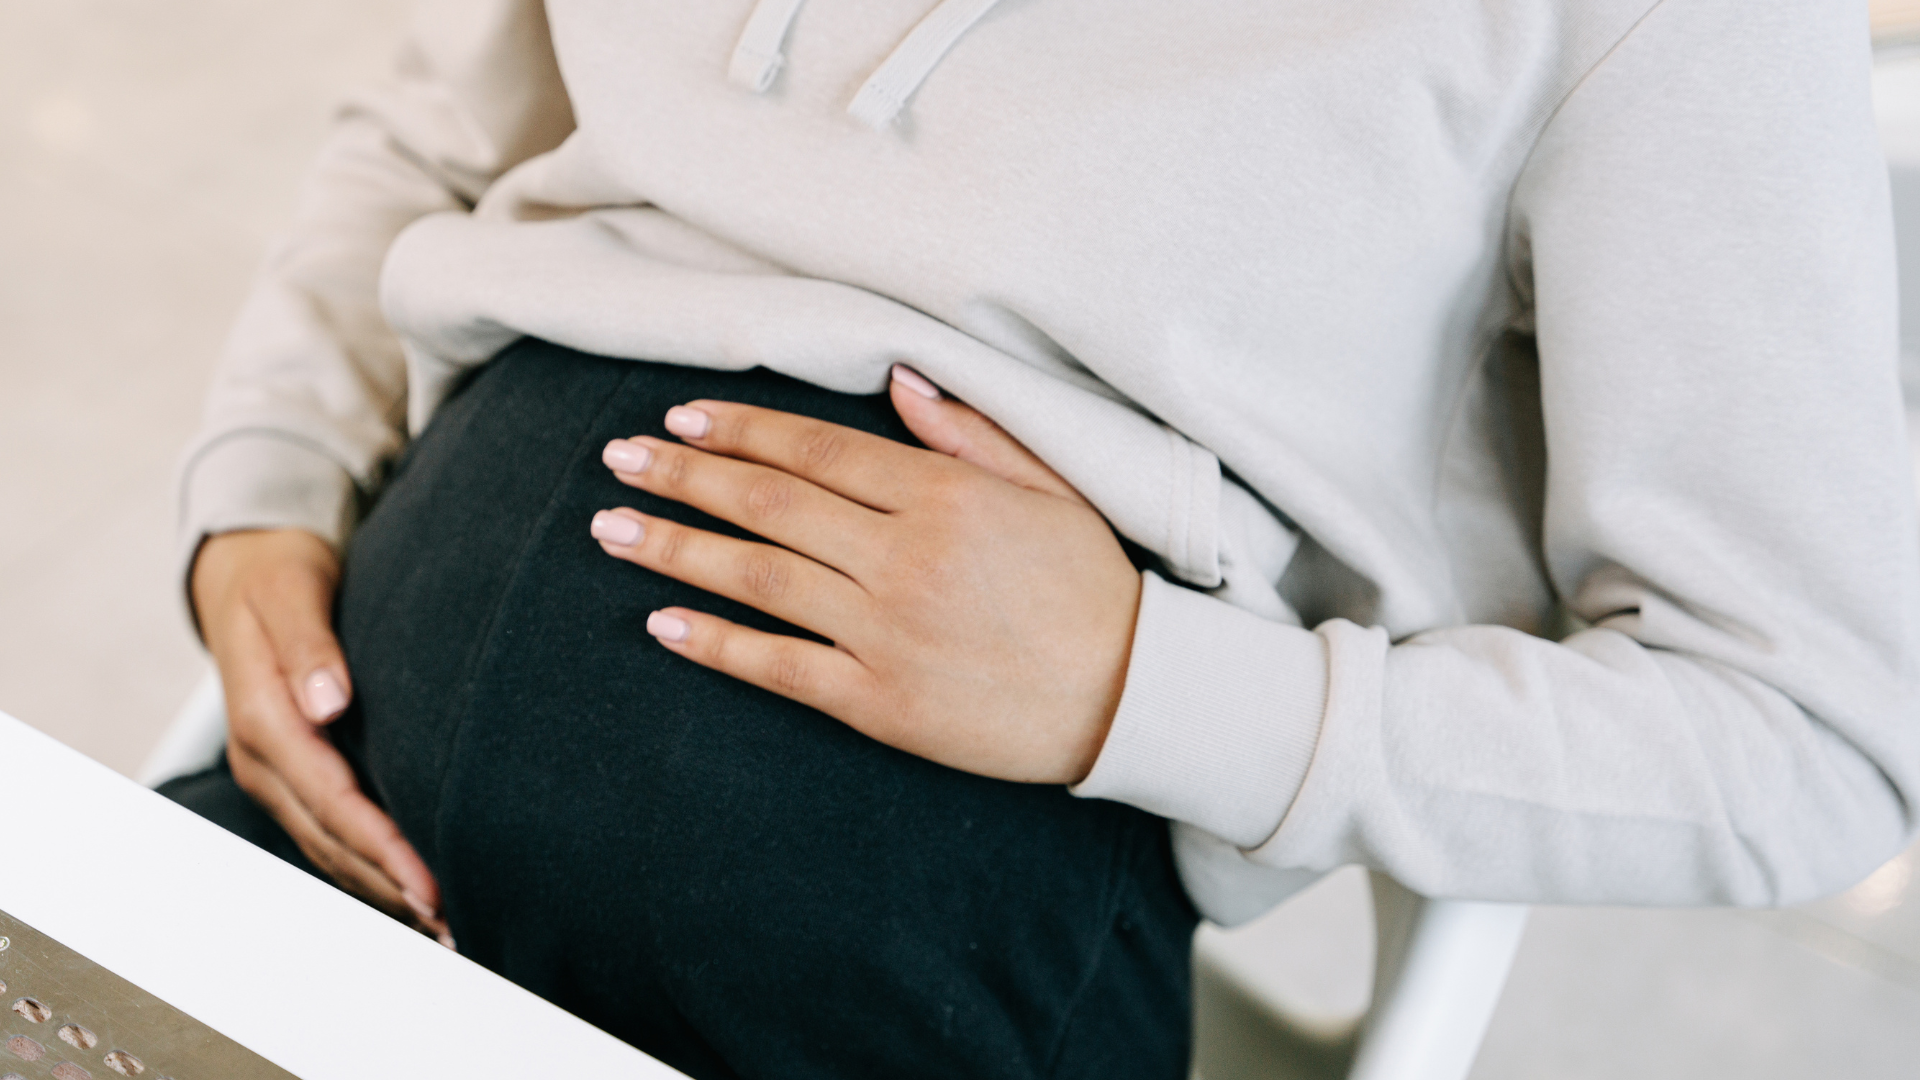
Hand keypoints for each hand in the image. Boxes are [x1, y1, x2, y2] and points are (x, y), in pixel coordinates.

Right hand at [190, 529, 450, 943]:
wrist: (245, 571)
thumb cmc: (278, 577)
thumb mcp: (291, 592)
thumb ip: (308, 644)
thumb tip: (327, 700)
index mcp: (262, 719)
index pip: (330, 799)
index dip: (381, 846)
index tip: (429, 881)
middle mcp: (263, 758)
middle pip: (330, 838)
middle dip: (388, 884)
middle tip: (451, 923)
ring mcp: (274, 771)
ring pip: (327, 846)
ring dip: (380, 887)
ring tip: (440, 921)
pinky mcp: (292, 772)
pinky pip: (328, 831)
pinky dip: (367, 864)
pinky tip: (407, 885)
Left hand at [590, 366, 1140, 784]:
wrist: (1130, 697)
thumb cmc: (1091, 586)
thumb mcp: (1047, 488)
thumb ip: (968, 433)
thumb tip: (897, 380)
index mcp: (942, 495)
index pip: (815, 451)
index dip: (741, 430)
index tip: (682, 417)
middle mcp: (903, 556)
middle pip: (768, 505)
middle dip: (685, 475)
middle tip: (619, 458)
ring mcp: (886, 632)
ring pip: (757, 578)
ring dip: (675, 548)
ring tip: (611, 527)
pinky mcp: (879, 701)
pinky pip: (779, 666)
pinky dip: (716, 643)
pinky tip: (661, 622)